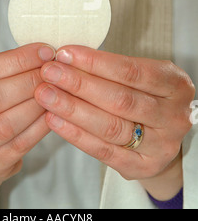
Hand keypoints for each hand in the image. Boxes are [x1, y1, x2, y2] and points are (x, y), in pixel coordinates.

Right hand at [0, 43, 54, 208]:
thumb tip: (44, 53)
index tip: (45, 52)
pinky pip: (18, 145)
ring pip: (5, 125)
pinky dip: (39, 128)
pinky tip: (52, 114)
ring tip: (56, 92)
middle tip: (52, 73)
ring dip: (35, 105)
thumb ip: (6, 66)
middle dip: (28, 82)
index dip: (17, 60)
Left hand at [35, 46, 194, 198]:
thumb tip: (66, 57)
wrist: (161, 137)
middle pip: (120, 99)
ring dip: (72, 108)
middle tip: (49, 72)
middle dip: (79, 84)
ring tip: (45, 94)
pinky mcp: (143, 167)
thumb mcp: (140, 77)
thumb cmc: (144, 96)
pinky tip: (54, 120)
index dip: (95, 62)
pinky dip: (76, 134)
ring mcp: (161, 145)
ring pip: (110, 126)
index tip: (65, 53)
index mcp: (174, 85)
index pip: (131, 71)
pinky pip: (104, 151)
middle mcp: (172, 116)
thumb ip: (110, 69)